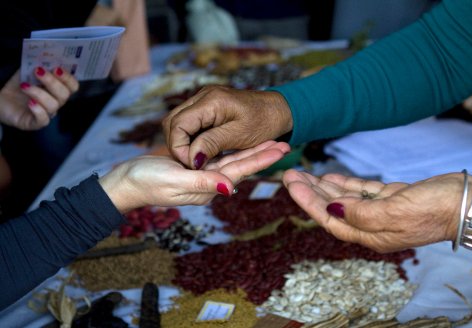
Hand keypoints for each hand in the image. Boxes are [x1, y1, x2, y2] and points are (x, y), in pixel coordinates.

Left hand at [0, 67, 78, 129]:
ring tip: (24, 86)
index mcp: (57, 89)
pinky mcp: (35, 123)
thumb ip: (39, 65)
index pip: (72, 86)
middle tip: (38, 71)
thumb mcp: (28, 72)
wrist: (1, 98)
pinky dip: (38, 110)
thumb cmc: (18, 85)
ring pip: (53, 106)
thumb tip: (45, 56)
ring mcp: (47, 113)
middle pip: (64, 95)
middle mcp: (55, 102)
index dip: (68, 78)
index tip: (56, 68)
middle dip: (52, 82)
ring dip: (39, 93)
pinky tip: (29, 102)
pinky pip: (43, 119)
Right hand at [100, 140, 290, 212]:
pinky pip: (217, 157)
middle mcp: (207, 182)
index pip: (239, 171)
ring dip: (251, 151)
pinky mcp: (192, 167)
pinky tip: (242, 146)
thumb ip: (203, 183)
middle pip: (240, 166)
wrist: (125, 182)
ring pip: (231, 160)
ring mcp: (200, 175)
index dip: (260, 160)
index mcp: (206, 186)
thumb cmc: (146, 181)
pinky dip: (233, 151)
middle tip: (285, 144)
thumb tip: (231, 188)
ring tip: (271, 142)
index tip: (281, 150)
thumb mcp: (174, 181)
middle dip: (262, 155)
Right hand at [163, 85, 292, 168]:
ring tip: (197, 159)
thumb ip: (212, 144)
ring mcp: (203, 99)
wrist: (280, 109)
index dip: (180, 147)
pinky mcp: (207, 105)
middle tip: (193, 164)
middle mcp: (203, 96)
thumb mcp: (239, 136)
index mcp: (211, 101)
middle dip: (179, 146)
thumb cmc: (265, 122)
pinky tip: (202, 149)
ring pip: (178, 123)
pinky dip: (192, 137)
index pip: (178, 124)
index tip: (193, 165)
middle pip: (174, 122)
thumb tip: (191, 158)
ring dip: (184, 142)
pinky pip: (190, 122)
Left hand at [283, 170, 471, 252]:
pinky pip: (361, 191)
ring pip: (344, 199)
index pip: (330, 219)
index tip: (292, 185)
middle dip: (310, 192)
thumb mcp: (394, 213)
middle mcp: (372, 225)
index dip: (308, 202)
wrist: (467, 203)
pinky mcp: (391, 198)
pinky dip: (346, 184)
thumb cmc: (434, 210)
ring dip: (324, 187)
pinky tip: (331, 176)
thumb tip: (331, 210)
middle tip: (291, 175)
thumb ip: (360, 214)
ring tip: (304, 174)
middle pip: (332, 209)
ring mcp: (382, 211)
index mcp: (371, 235)